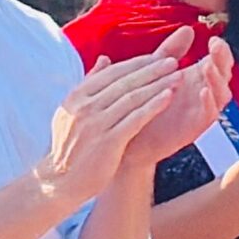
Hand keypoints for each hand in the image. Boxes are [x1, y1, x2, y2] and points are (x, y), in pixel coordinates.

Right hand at [39, 37, 188, 203]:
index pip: (112, 72)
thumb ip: (90, 84)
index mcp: (77, 96)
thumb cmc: (70, 146)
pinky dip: (153, 106)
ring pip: (132, 98)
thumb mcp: (73, 110)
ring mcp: (96, 124)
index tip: (158, 57)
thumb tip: (105, 59)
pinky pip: (135, 119)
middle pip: (125, 82)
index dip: (138, 63)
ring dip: (158, 85)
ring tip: (178, 76)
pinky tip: (169, 97)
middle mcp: (85, 107)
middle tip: (173, 61)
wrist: (61, 181)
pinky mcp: (108, 142)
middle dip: (152, 69)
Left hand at [121, 38, 235, 168]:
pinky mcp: (195, 127)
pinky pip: (210, 115)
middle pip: (224, 74)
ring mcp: (201, 110)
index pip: (217, 60)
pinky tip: (203, 91)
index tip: (213, 37)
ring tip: (208, 66)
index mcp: (196, 77)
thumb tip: (187, 29)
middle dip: (223, 59)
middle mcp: (203, 92)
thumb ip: (170, 51)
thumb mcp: (155, 72)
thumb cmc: (142, 103)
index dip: (220, 49)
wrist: (128, 137)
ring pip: (221, 93)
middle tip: (215, 46)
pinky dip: (209, 102)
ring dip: (217, 79)